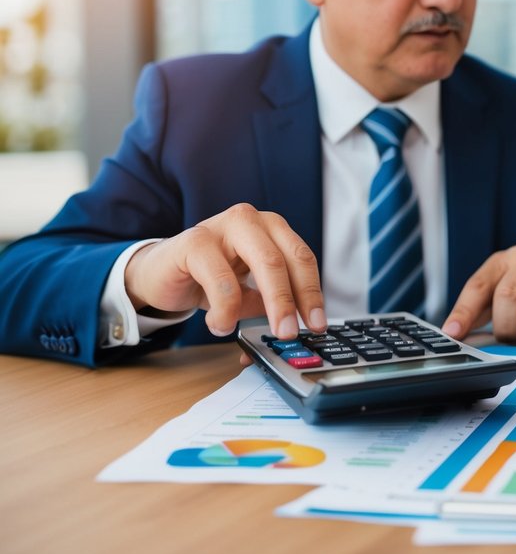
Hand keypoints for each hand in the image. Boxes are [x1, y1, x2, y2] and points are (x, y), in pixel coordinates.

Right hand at [124, 203, 325, 340]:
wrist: (158, 274)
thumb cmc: (208, 279)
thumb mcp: (247, 292)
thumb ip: (269, 303)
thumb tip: (295, 328)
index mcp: (272, 229)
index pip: (302, 258)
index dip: (312, 292)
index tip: (317, 323)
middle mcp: (252, 220)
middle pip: (287, 259)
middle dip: (295, 300)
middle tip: (293, 332)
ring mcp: (224, 226)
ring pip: (264, 262)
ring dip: (269, 304)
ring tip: (260, 333)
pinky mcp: (194, 240)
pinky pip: (221, 278)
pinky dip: (226, 308)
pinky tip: (220, 324)